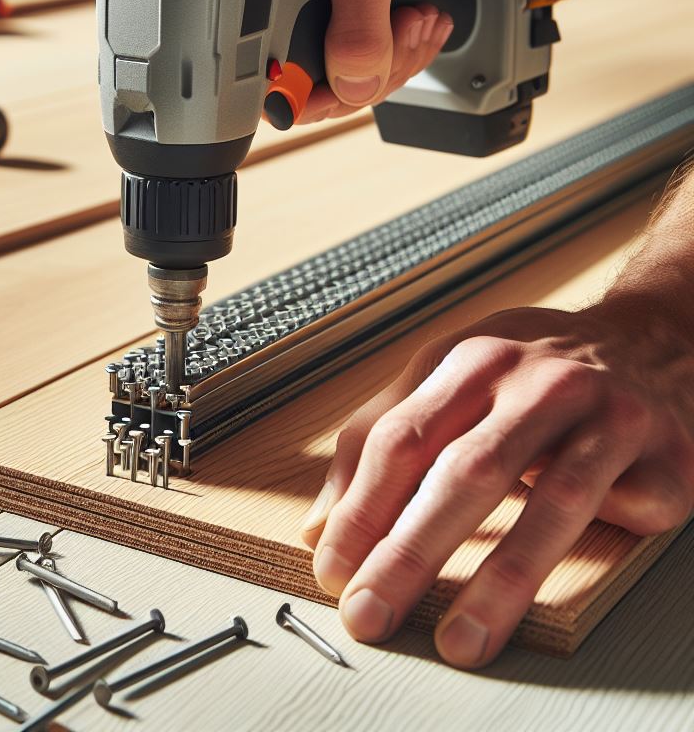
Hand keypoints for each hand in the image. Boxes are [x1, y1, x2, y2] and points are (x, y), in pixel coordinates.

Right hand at [286, 0, 454, 122]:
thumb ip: (356, 32)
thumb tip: (352, 87)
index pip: (270, 82)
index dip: (320, 95)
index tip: (360, 81)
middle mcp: (271, 1)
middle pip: (315, 82)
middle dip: (374, 66)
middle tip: (406, 30)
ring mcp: (303, 4)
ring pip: (343, 69)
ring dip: (393, 54)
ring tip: (418, 18)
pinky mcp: (330, 1)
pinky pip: (357, 47)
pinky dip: (393, 42)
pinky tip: (412, 17)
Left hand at [300, 302, 693, 667]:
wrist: (648, 339)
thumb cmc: (533, 371)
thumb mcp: (450, 377)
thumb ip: (382, 437)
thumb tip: (320, 522)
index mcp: (472, 359)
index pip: (403, 437)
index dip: (362, 506)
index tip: (334, 567)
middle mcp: (538, 381)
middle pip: (466, 470)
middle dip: (410, 550)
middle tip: (371, 611)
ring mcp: (607, 416)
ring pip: (552, 501)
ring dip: (499, 581)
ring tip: (458, 640)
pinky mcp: (665, 455)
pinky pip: (628, 511)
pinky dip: (597, 547)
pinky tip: (566, 587)